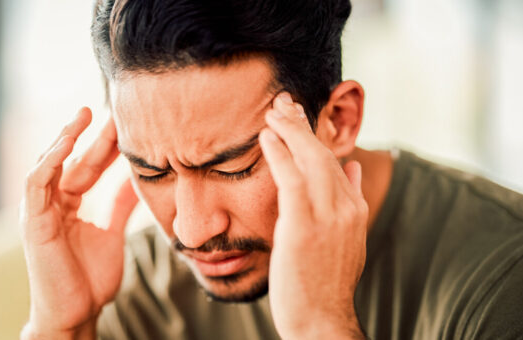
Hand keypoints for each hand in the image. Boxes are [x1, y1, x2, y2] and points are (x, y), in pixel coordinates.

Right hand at [20, 107, 137, 338]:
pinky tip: (66, 142)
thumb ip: (119, 205)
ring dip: (65, 137)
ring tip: (84, 115)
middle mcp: (52, 204)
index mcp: (69, 205)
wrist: (77, 313)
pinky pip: (35, 183)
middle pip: (72, 161)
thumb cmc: (90, 279)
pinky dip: (49, 160)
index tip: (126, 124)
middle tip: (111, 110)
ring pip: (49, 164)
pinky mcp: (32, 222)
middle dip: (90, 135)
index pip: (88, 167)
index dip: (105, 146)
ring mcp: (39, 211)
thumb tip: (139, 180)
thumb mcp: (112, 232)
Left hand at [260, 94, 367, 338]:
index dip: (316, 136)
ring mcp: (328, 217)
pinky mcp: (304, 227)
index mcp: (355, 209)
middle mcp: (346, 208)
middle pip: (324, 153)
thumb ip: (350, 200)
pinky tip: (266, 137)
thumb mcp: (345, 238)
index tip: (300, 116)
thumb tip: (354, 168)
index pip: (335, 161)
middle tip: (284, 100)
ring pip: (311, 159)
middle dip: (303, 124)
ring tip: (273, 109)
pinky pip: (291, 180)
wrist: (322, 319)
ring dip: (290, 130)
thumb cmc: (325, 281)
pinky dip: (280, 154)